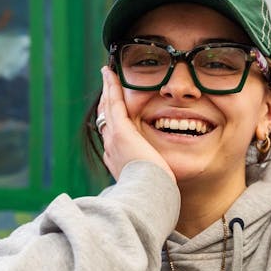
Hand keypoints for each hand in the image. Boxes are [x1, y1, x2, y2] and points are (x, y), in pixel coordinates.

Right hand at [98, 67, 175, 182]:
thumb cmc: (154, 193)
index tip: (113, 110)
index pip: (112, 134)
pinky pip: (114, 103)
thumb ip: (153, 176)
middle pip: (105, 118)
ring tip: (107, 75)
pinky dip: (111, 87)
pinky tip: (110, 73)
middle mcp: (110, 148)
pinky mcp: (121, 131)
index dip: (112, 119)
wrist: (147, 196)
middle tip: (107, 85)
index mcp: (117, 160)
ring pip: (107, 108)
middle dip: (106, 101)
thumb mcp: (152, 183)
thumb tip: (164, 181)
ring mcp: (113, 138)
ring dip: (107, 90)